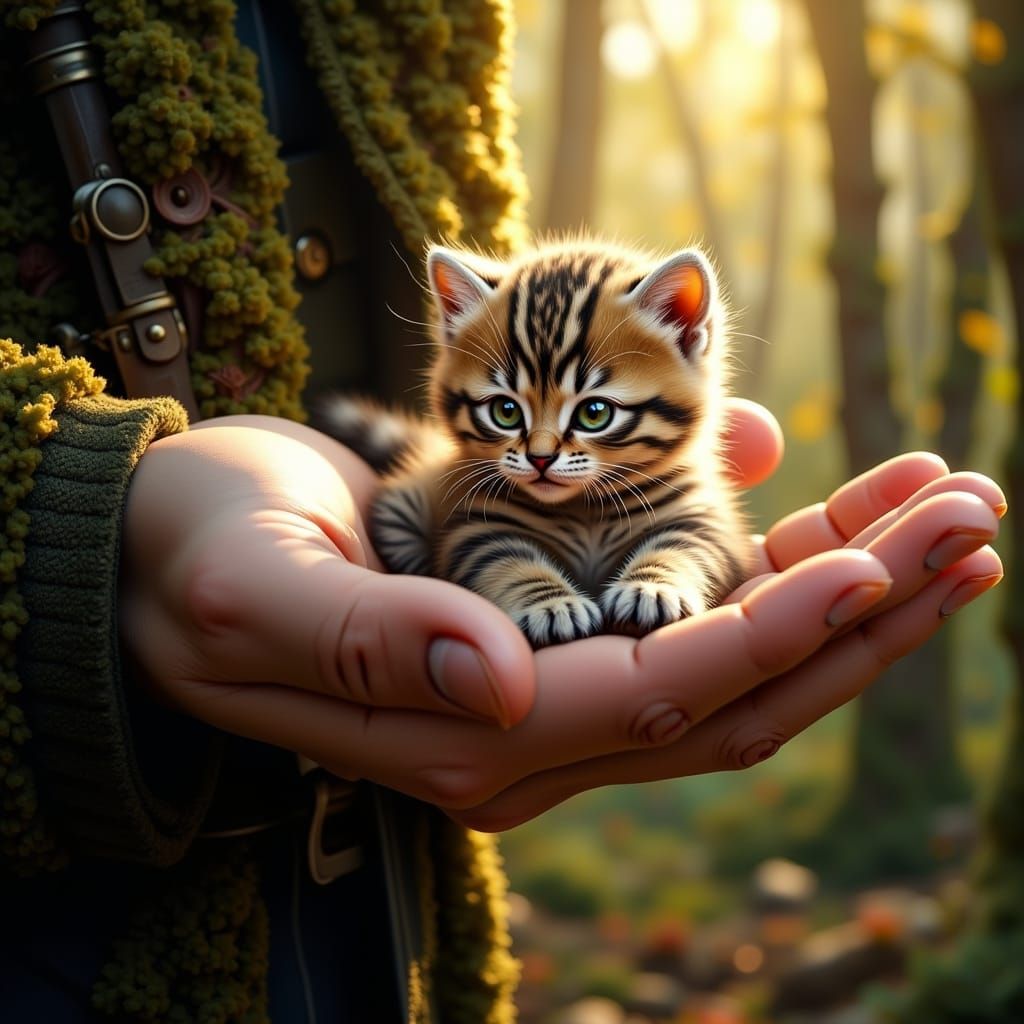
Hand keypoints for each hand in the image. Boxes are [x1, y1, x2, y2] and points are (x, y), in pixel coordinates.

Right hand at [118, 407, 1001, 831]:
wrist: (175, 551)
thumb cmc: (200, 562)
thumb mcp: (258, 592)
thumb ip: (371, 644)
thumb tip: (500, 685)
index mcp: (467, 737)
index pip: (658, 699)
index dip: (772, 638)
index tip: (880, 563)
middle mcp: (530, 728)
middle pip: (734, 688)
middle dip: (862, 615)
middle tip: (972, 523)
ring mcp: (551, 682)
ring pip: (732, 650)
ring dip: (848, 583)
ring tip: (946, 506)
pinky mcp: (552, 623)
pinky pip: (686, 603)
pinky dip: (770, 554)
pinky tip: (827, 489)